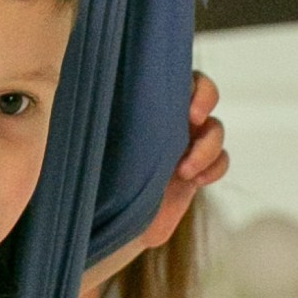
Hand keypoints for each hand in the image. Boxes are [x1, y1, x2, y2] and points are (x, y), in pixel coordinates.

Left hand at [91, 73, 228, 281]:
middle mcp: (167, 118)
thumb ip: (91, 119)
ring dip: (208, 147)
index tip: (181, 99)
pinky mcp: (195, 171)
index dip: (184, 80)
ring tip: (185, 171)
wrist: (103, 222)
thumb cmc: (89, 179)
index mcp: (142, 103)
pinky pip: (220, 161)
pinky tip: (197, 181)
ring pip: (215, 129)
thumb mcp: (87, 145)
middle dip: (206, 98)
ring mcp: (184, 144)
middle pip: (203, 91)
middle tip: (194, 118)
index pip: (170, 75)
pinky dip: (214, 168)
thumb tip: (78, 89)